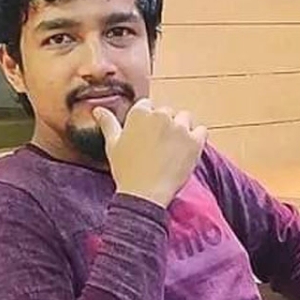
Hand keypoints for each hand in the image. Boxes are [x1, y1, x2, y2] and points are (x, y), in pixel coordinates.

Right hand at [93, 99, 207, 207]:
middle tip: (159, 146)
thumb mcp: (113, 145)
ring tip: (173, 149)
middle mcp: (161, 115)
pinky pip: (201, 131)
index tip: (147, 135)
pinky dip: (197, 138)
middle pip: (167, 112)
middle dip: (164, 125)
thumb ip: (108, 123)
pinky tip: (187, 150)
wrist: (145, 194)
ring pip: (185, 119)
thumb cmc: (126, 170)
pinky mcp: (195, 141)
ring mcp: (180, 128)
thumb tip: (98, 110)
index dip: (147, 122)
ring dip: (181, 129)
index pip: (148, 106)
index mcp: (140, 113)